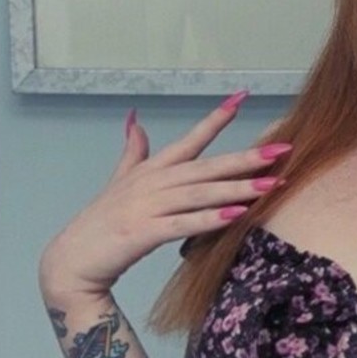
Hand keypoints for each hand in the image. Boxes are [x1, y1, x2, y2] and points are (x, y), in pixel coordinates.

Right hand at [38, 94, 289, 299]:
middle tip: (283, 149)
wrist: (73, 260)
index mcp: (151, 170)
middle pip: (206, 166)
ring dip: (238, 188)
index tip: (242, 97)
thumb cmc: (102, 223)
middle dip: (246, 157)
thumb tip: (136, 119)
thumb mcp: (119, 181)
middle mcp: (152, 183)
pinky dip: (210, 219)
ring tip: (272, 184)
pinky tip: (236, 215)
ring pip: (201, 193)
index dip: (216, 118)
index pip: (189, 139)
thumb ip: (133, 151)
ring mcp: (147, 206)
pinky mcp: (143, 232)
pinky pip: (183, 224)